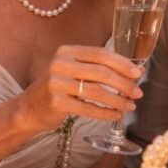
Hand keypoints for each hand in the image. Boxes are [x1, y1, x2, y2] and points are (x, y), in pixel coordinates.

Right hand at [16, 45, 142, 132]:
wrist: (29, 109)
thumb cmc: (59, 88)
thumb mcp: (73, 71)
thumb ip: (98, 68)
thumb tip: (134, 72)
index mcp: (67, 52)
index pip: (100, 54)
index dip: (122, 63)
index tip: (138, 74)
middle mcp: (60, 64)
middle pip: (101, 72)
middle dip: (123, 83)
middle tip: (138, 93)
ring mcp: (56, 83)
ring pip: (96, 91)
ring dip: (117, 100)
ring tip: (130, 106)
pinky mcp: (56, 103)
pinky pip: (87, 108)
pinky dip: (105, 113)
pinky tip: (115, 115)